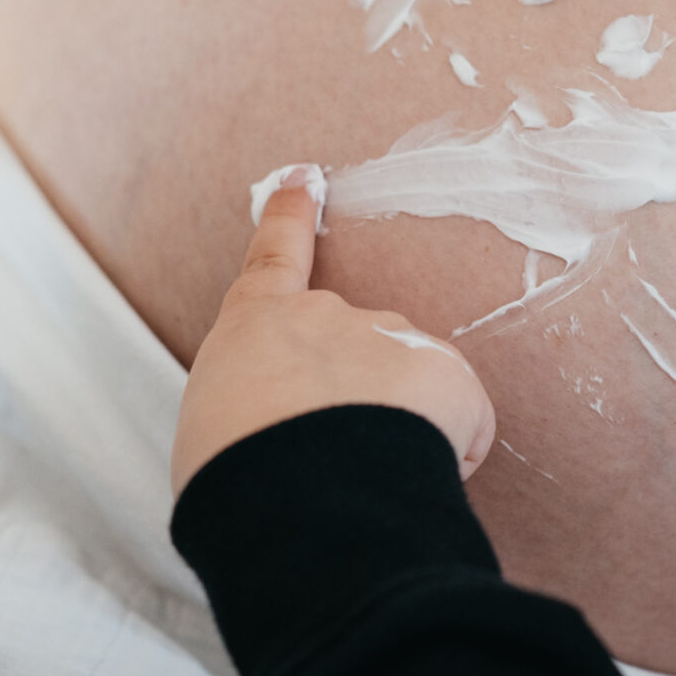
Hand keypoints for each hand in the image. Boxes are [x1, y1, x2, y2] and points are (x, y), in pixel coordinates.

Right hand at [173, 177, 496, 492]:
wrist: (294, 494)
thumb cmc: (235, 477)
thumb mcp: (213, 430)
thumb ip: (252, 408)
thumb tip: (284, 431)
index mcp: (257, 323)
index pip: (274, 259)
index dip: (290, 217)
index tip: (305, 180)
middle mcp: (328, 315)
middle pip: (354, 348)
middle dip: (354, 397)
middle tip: (330, 456)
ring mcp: (393, 337)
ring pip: (412, 387)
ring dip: (400, 427)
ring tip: (368, 473)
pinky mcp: (450, 373)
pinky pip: (462, 423)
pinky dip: (449, 453)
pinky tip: (414, 477)